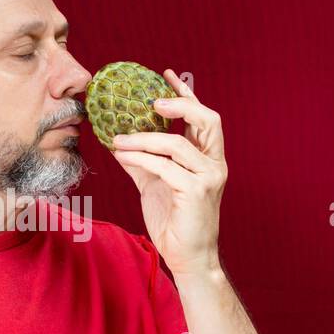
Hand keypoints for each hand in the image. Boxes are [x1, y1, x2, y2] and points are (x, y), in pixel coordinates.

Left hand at [110, 68, 226, 276]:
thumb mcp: (155, 185)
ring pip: (176, 144)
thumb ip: (143, 162)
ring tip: (118, 139)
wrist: (187, 258)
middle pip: (207, 120)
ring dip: (143, 139)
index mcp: (209, 159)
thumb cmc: (175, 222)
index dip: (186, 94)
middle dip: (180, 104)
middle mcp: (214, 164)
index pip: (203, 118)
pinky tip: (123, 156)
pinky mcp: (196, 192)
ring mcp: (209, 178)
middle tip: (150, 102)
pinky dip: (141, 158)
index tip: (166, 75)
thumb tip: (118, 142)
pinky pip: (164, 167)